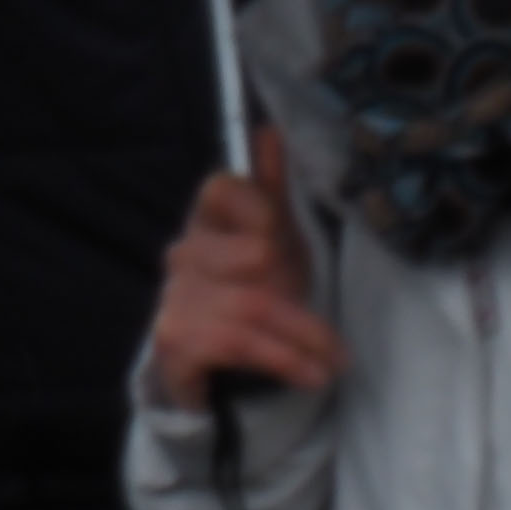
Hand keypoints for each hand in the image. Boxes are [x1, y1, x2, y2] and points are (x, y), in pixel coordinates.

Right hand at [149, 127, 342, 411]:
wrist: (226, 378)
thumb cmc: (256, 300)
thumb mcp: (278, 245)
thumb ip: (273, 192)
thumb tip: (269, 132)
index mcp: (207, 222)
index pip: (225, 188)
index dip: (266, 214)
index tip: (290, 249)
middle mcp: (184, 254)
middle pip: (255, 253)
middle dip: (298, 285)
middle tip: (324, 320)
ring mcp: (175, 297)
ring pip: (255, 304)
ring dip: (308, 336)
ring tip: (335, 360)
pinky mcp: (175, 341)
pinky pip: (238, 343)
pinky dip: (286, 360)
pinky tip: (312, 375)